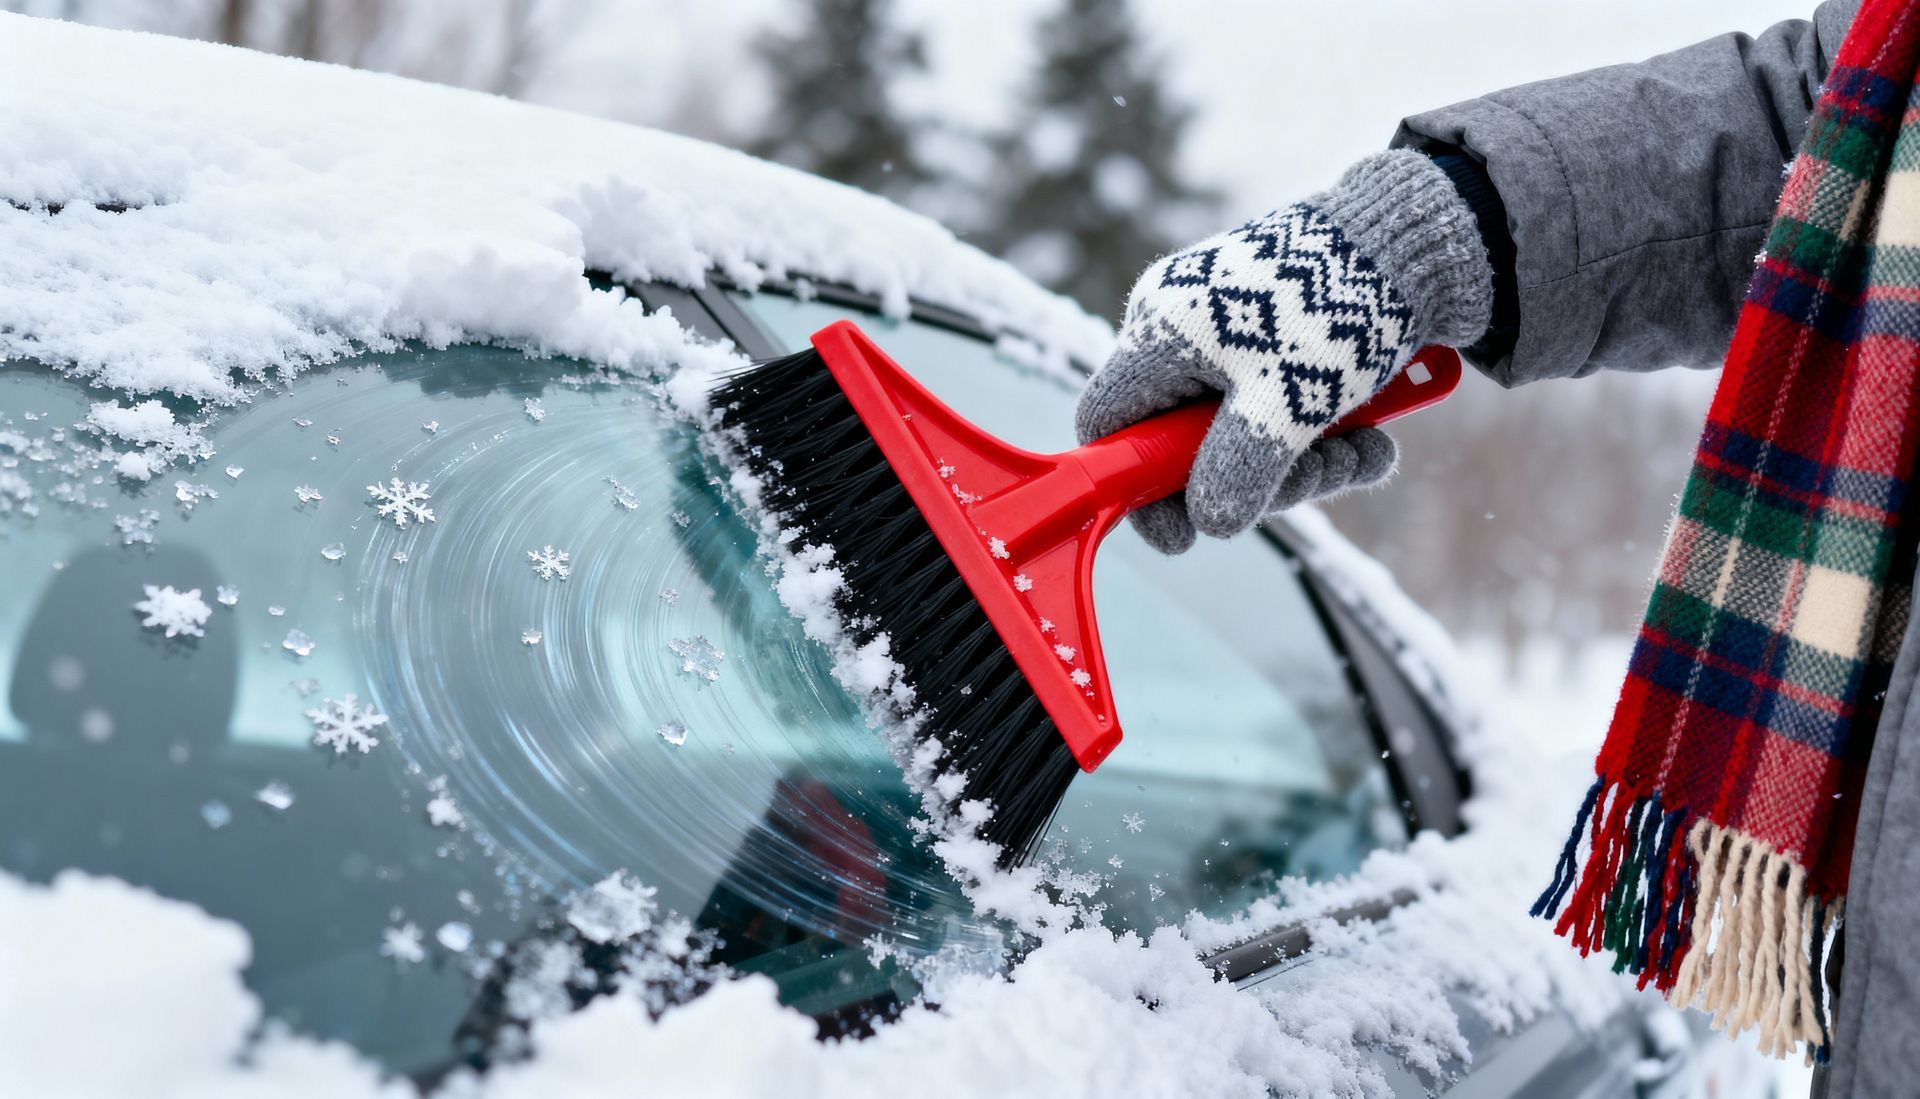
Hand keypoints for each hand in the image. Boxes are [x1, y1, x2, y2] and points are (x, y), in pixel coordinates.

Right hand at [1075, 150, 1490, 553]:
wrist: (1417, 236)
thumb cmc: (1339, 308)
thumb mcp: (1286, 405)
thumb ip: (1238, 473)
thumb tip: (1211, 524)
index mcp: (1161, 332)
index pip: (1109, 425)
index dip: (1135, 488)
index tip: (1183, 534)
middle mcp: (1185, 329)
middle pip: (1188, 440)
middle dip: (1259, 479)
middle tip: (1316, 484)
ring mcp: (1233, 331)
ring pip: (1247, 429)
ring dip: (1309, 462)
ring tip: (1367, 454)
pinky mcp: (1280, 334)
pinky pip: (1285, 403)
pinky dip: (1328, 433)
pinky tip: (1377, 441)